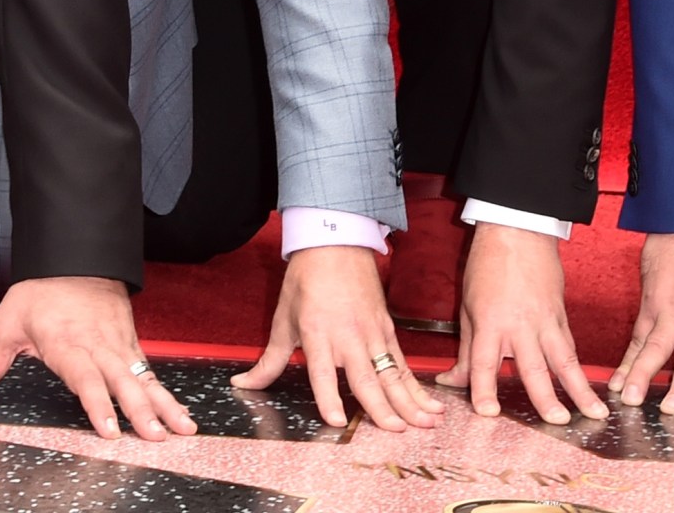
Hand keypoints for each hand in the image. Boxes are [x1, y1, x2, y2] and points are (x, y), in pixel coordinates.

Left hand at [0, 276, 198, 440]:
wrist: (75, 255)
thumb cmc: (40, 291)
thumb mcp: (6, 324)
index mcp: (67, 344)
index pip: (85, 379)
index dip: (97, 405)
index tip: (108, 430)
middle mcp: (98, 347)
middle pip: (123, 382)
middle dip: (141, 411)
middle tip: (157, 436)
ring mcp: (118, 345)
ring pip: (143, 378)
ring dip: (163, 404)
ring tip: (183, 428)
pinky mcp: (130, 343)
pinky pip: (149, 371)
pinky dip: (166, 392)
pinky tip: (178, 411)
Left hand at [233, 245, 440, 430]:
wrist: (336, 242)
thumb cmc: (307, 280)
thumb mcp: (283, 319)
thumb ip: (269, 360)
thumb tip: (243, 384)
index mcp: (318, 334)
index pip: (323, 373)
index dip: (329, 398)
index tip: (337, 422)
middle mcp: (348, 337)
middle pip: (367, 378)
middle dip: (383, 409)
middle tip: (397, 432)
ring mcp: (372, 333)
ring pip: (393, 373)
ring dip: (410, 400)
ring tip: (427, 422)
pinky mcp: (387, 329)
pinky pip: (403, 362)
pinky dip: (416, 384)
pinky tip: (429, 402)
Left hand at [440, 222, 604, 423]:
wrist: (518, 229)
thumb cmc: (488, 265)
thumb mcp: (467, 307)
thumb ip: (464, 349)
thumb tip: (451, 380)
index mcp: (490, 322)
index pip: (484, 364)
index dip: (484, 390)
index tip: (488, 412)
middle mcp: (520, 325)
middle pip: (533, 368)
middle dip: (546, 399)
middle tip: (557, 423)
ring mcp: (545, 320)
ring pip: (564, 360)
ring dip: (580, 389)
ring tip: (594, 413)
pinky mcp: (560, 315)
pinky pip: (570, 346)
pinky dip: (578, 368)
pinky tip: (586, 386)